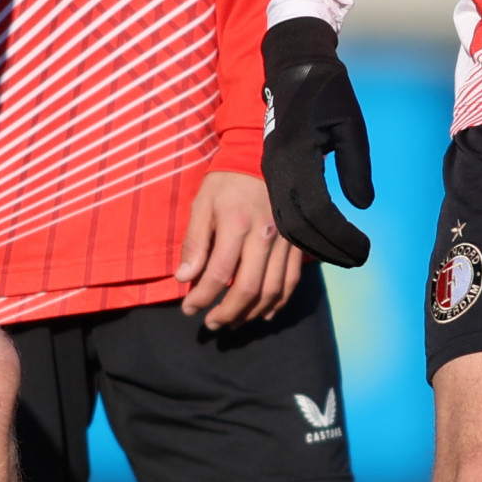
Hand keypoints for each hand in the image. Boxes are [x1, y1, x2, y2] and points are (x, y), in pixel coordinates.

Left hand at [179, 169, 307, 326]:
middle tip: (211, 324)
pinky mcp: (297, 244)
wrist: (263, 158)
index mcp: (236, 226)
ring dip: (251, 313)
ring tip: (233, 322)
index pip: (218, 274)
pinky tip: (263, 313)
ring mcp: (285, 242)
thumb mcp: (202, 205)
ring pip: (272, 290)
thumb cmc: (227, 182)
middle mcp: (264, 237)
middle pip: (248, 289)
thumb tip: (184, 278)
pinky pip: (291, 281)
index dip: (201, 298)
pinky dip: (278, 302)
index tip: (189, 309)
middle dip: (227, 313)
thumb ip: (194, 243)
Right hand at [261, 16, 373, 264]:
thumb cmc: (327, 92)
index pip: (317, 212)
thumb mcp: (351, 125)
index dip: (340, 236)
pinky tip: (320, 241)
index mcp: (297, 156)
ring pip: (282, 224)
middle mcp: (276, 169)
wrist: (293, 67)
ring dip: (313, 245)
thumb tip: (361, 205)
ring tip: (344, 255)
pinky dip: (299, 232)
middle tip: (357, 259)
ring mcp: (269, 172)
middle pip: (296, 227)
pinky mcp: (269, 172)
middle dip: (326, 249)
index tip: (364, 250)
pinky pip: (279, 212)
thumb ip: (356, 167)